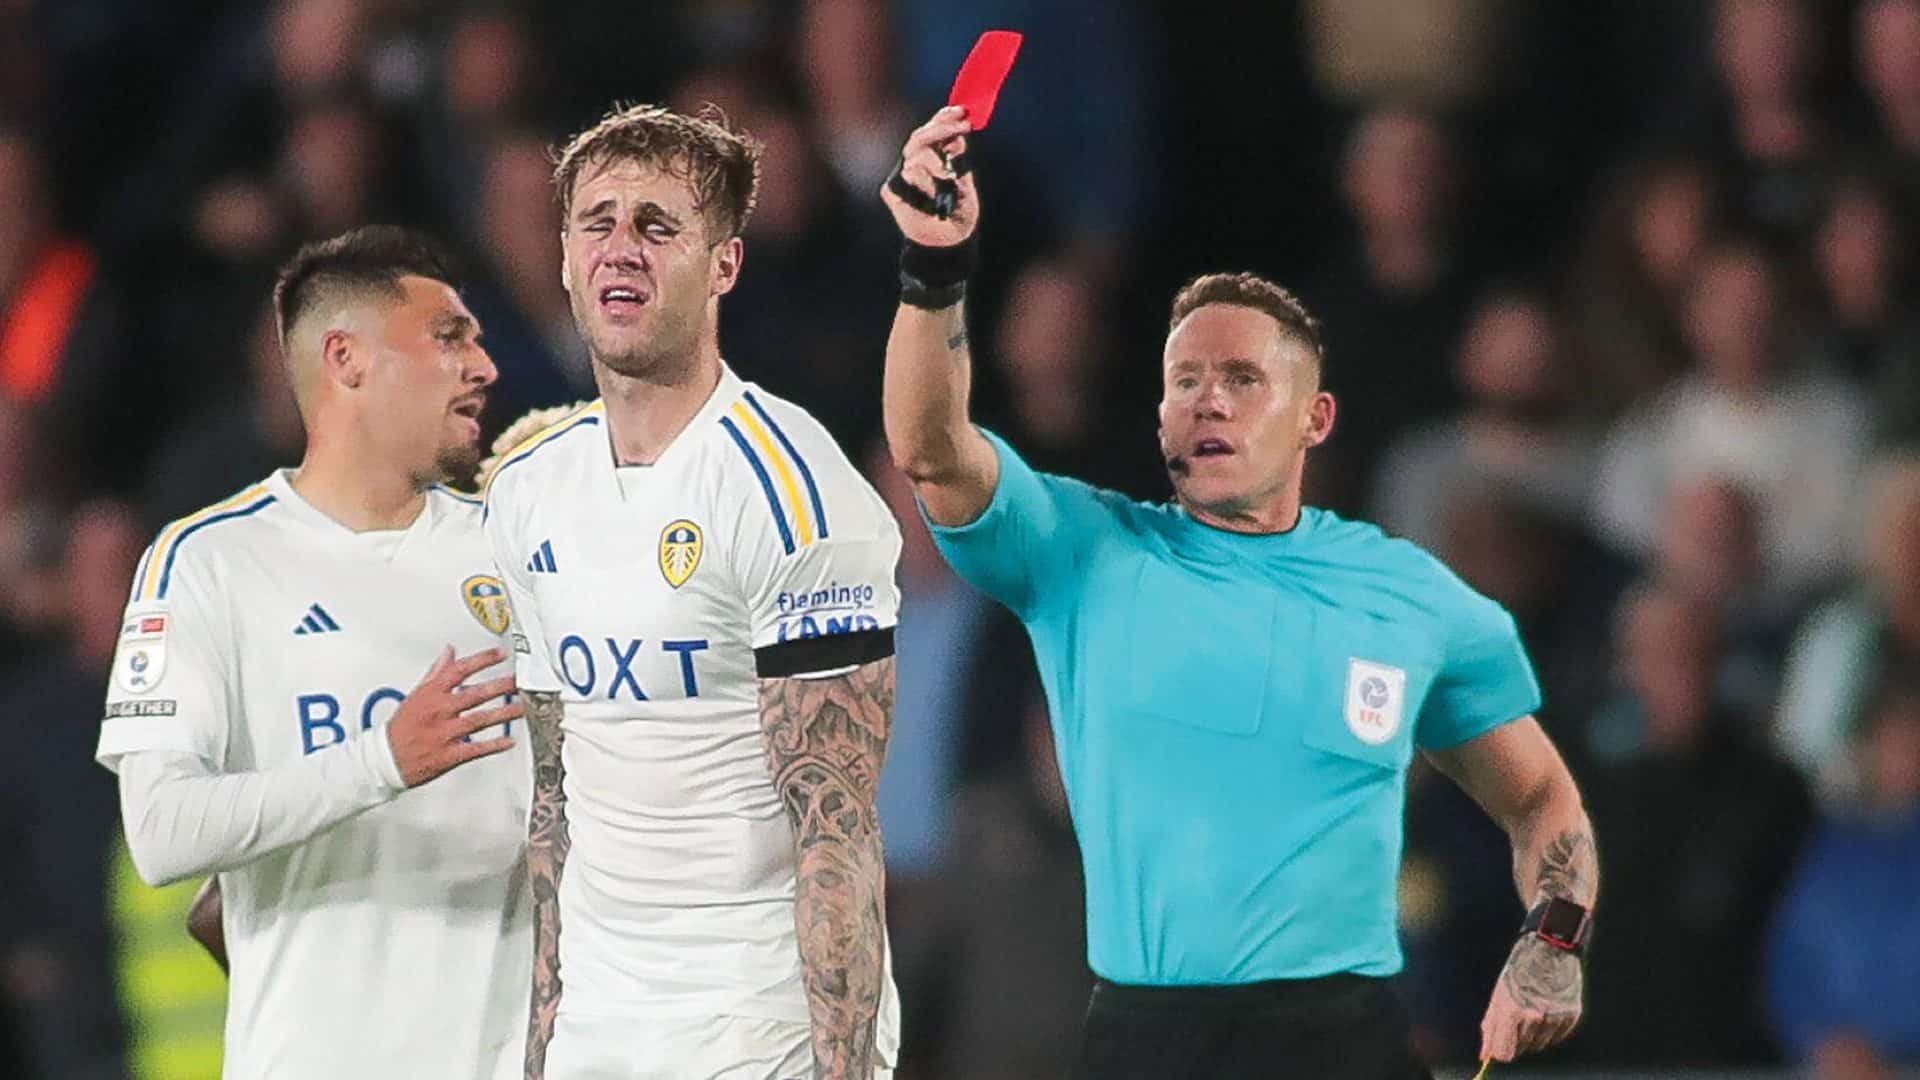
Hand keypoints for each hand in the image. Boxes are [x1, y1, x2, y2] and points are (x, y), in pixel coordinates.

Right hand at [387, 646, 520, 786]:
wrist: (386, 759)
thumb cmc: (401, 727)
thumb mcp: (416, 695)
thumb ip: (436, 673)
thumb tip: (449, 651)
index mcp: (431, 694)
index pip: (459, 670)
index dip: (482, 660)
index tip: (502, 654)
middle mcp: (439, 711)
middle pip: (475, 694)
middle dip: (501, 686)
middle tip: (521, 681)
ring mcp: (445, 733)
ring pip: (480, 719)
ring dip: (504, 713)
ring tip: (523, 708)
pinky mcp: (449, 755)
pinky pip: (476, 748)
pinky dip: (494, 745)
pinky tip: (510, 741)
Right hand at [880, 106, 977, 246]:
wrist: (950, 239)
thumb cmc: (957, 209)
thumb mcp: (963, 175)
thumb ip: (957, 153)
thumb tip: (959, 125)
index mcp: (928, 157)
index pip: (930, 130)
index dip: (943, 117)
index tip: (961, 110)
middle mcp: (911, 163)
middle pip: (919, 137)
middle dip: (943, 129)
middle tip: (964, 126)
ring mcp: (900, 176)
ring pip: (917, 156)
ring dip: (939, 168)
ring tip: (949, 184)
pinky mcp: (891, 190)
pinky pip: (909, 176)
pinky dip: (927, 186)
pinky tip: (933, 199)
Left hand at [1479, 935, 1581, 1062]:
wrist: (1550, 949)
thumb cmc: (1519, 970)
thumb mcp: (1498, 996)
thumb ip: (1491, 1028)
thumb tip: (1485, 1054)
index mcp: (1512, 1012)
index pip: (1505, 1053)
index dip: (1502, 1050)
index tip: (1502, 1045)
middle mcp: (1535, 1018)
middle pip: (1523, 1049)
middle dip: (1517, 1038)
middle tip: (1518, 1018)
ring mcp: (1555, 1018)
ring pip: (1540, 1044)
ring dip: (1534, 1034)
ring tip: (1533, 1010)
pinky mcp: (1572, 1016)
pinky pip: (1557, 1037)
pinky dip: (1551, 1029)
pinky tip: (1547, 1009)